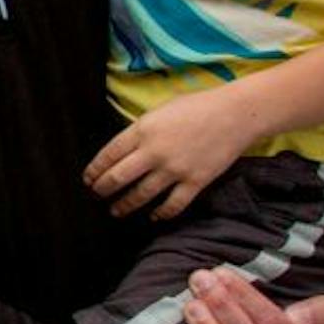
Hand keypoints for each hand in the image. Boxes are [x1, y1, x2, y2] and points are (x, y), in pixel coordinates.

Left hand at [84, 93, 255, 219]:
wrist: (236, 113)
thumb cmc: (197, 107)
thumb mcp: (159, 111)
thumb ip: (140, 131)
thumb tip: (123, 150)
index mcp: (142, 130)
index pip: (108, 155)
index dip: (94, 170)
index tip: (88, 179)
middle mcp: (154, 152)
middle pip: (118, 178)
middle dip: (102, 190)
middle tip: (96, 195)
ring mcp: (175, 169)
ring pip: (141, 195)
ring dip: (125, 205)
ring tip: (116, 211)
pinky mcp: (195, 181)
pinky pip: (173, 205)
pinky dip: (161, 214)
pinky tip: (154, 216)